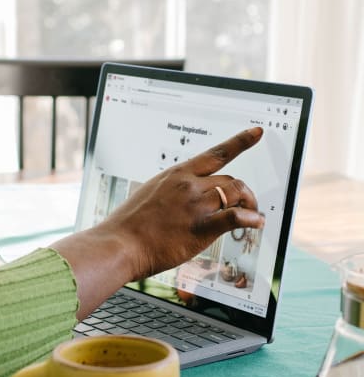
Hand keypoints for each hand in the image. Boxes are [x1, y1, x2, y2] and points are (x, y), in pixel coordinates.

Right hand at [52, 126, 264, 318]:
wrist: (119, 243)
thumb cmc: (129, 224)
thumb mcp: (150, 195)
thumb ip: (171, 193)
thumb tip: (183, 201)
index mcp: (177, 174)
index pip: (215, 153)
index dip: (240, 142)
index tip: (256, 133)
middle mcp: (189, 184)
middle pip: (230, 179)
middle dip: (243, 192)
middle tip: (247, 205)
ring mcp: (196, 204)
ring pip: (236, 193)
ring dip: (249, 204)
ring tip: (252, 215)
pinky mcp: (201, 227)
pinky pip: (235, 217)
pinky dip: (251, 219)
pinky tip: (255, 223)